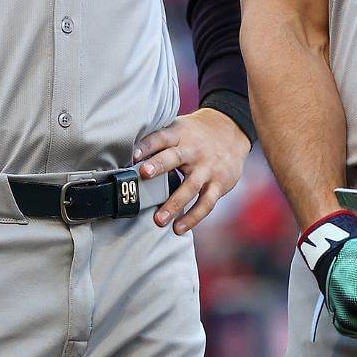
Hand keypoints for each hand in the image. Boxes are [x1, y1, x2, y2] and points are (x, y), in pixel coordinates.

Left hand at [133, 107, 249, 233]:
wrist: (231, 131)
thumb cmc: (195, 134)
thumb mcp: (177, 129)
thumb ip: (157, 140)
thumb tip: (124, 155)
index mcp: (180, 134)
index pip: (161, 137)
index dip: (147, 145)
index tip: (133, 154)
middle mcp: (194, 150)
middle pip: (176, 158)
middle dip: (160, 165)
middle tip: (143, 175)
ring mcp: (208, 168)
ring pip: (191, 187)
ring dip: (174, 204)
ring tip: (159, 220)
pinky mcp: (220, 184)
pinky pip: (206, 203)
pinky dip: (193, 217)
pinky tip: (178, 228)